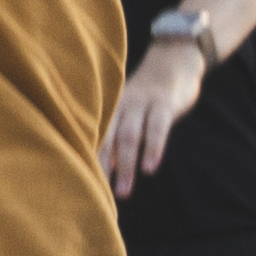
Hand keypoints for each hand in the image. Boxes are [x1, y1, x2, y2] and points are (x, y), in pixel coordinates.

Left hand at [103, 37, 204, 197]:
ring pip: (130, 136)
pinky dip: (153, 148)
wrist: (174, 58)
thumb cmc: (148, 93)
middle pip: (107, 139)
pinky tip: (149, 168)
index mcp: (109, 108)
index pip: (94, 137)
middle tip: (98, 197)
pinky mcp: (164, 102)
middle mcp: (120, 105)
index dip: (88, 161)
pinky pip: (157, 127)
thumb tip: (106, 169)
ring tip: (123, 191)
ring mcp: (142, 102)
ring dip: (126, 165)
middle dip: (102, 169)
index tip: (81, 186)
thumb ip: (118, 136)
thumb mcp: (130, 111)